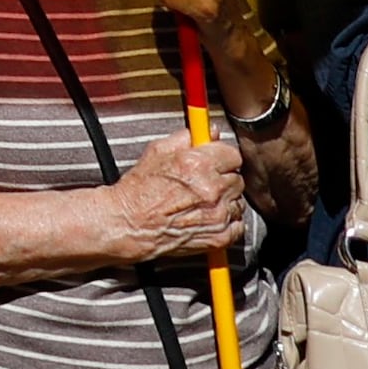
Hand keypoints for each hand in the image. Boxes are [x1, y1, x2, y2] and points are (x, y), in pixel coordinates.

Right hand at [101, 130, 245, 263]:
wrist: (129, 225)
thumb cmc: (139, 191)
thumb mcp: (156, 151)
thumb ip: (186, 138)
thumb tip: (208, 131)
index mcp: (198, 164)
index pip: (232, 155)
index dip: (222, 157)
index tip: (216, 161)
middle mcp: (211, 190)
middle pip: (237, 178)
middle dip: (223, 178)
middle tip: (206, 182)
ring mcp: (217, 215)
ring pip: (238, 202)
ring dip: (226, 201)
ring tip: (204, 202)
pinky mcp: (219, 237)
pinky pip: (238, 226)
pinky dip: (228, 222)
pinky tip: (210, 217)